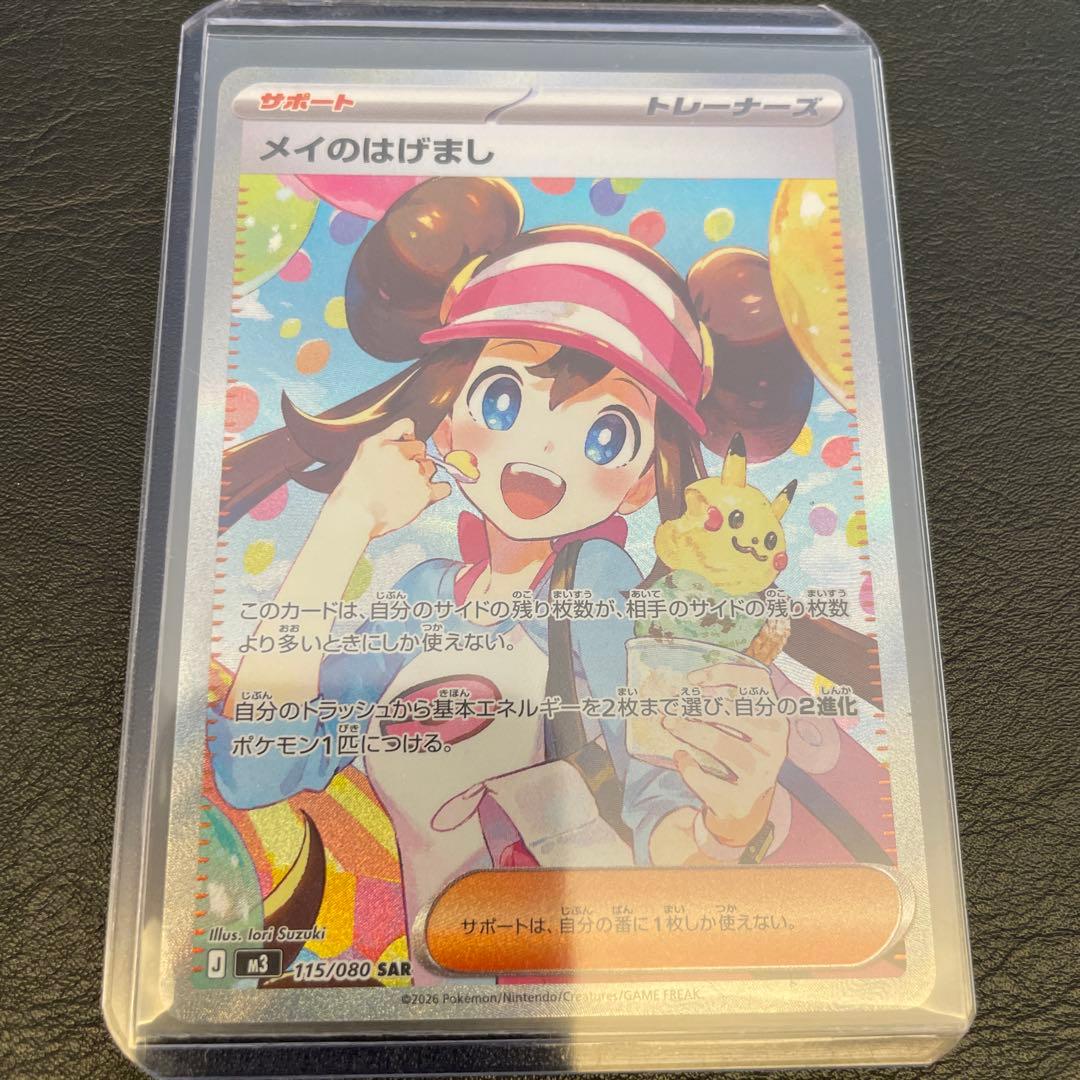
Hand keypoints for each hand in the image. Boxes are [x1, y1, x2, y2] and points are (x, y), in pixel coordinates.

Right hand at [328, 418, 451, 538]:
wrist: (357, 514)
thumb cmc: (356, 486)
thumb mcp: (365, 449)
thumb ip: (389, 434)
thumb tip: (412, 428)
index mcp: (388, 443)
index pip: (409, 427)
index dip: (405, 440)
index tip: (401, 452)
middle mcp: (404, 456)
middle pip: (421, 449)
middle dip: (413, 460)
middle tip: (397, 477)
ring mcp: (417, 475)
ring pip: (431, 467)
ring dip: (422, 475)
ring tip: (404, 488)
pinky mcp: (425, 493)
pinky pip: (444, 487)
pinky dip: (438, 490)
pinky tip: (422, 495)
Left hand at [661, 660, 788, 848]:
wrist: (745, 809)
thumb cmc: (737, 756)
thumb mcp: (740, 730)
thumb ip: (721, 707)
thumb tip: (680, 690)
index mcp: (775, 719)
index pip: (757, 682)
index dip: (724, 673)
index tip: (692, 678)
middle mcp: (775, 744)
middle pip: (735, 713)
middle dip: (697, 707)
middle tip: (671, 707)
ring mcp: (762, 773)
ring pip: (722, 744)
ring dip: (690, 731)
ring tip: (669, 723)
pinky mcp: (743, 798)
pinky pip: (707, 778)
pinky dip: (688, 767)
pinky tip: (681, 758)